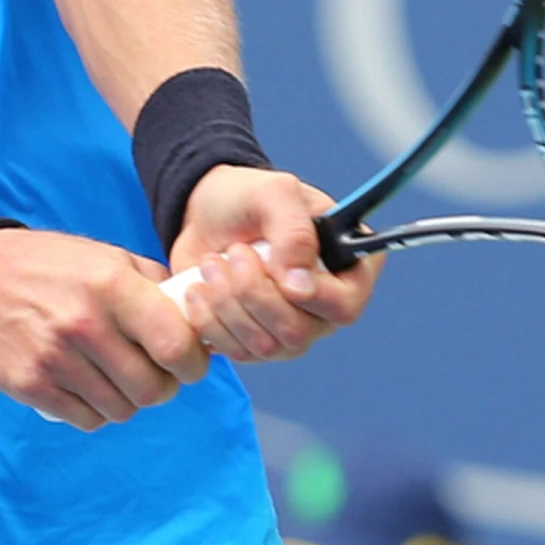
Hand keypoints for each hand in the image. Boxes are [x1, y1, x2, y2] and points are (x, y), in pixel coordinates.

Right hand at [0, 227, 210, 430]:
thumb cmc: (52, 266)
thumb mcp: (106, 255)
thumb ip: (152, 284)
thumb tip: (194, 317)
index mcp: (111, 284)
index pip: (175, 345)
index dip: (192, 362)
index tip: (187, 362)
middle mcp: (85, 323)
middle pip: (152, 390)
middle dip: (160, 386)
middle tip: (149, 371)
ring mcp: (56, 358)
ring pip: (122, 409)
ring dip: (125, 398)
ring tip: (111, 374)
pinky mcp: (32, 385)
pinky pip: (87, 420)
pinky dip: (93, 409)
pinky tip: (84, 384)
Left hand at [169, 165, 380, 363]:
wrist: (205, 212)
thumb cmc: (247, 197)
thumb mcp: (274, 192)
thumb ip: (294, 232)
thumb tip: (301, 287)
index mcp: (346, 268)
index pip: (345, 306)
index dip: (310, 296)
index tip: (271, 265)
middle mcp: (323, 307)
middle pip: (298, 331)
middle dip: (253, 291)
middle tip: (234, 252)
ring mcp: (289, 329)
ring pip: (265, 346)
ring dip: (227, 302)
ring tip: (212, 263)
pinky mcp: (253, 342)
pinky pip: (236, 352)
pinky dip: (209, 320)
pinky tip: (198, 288)